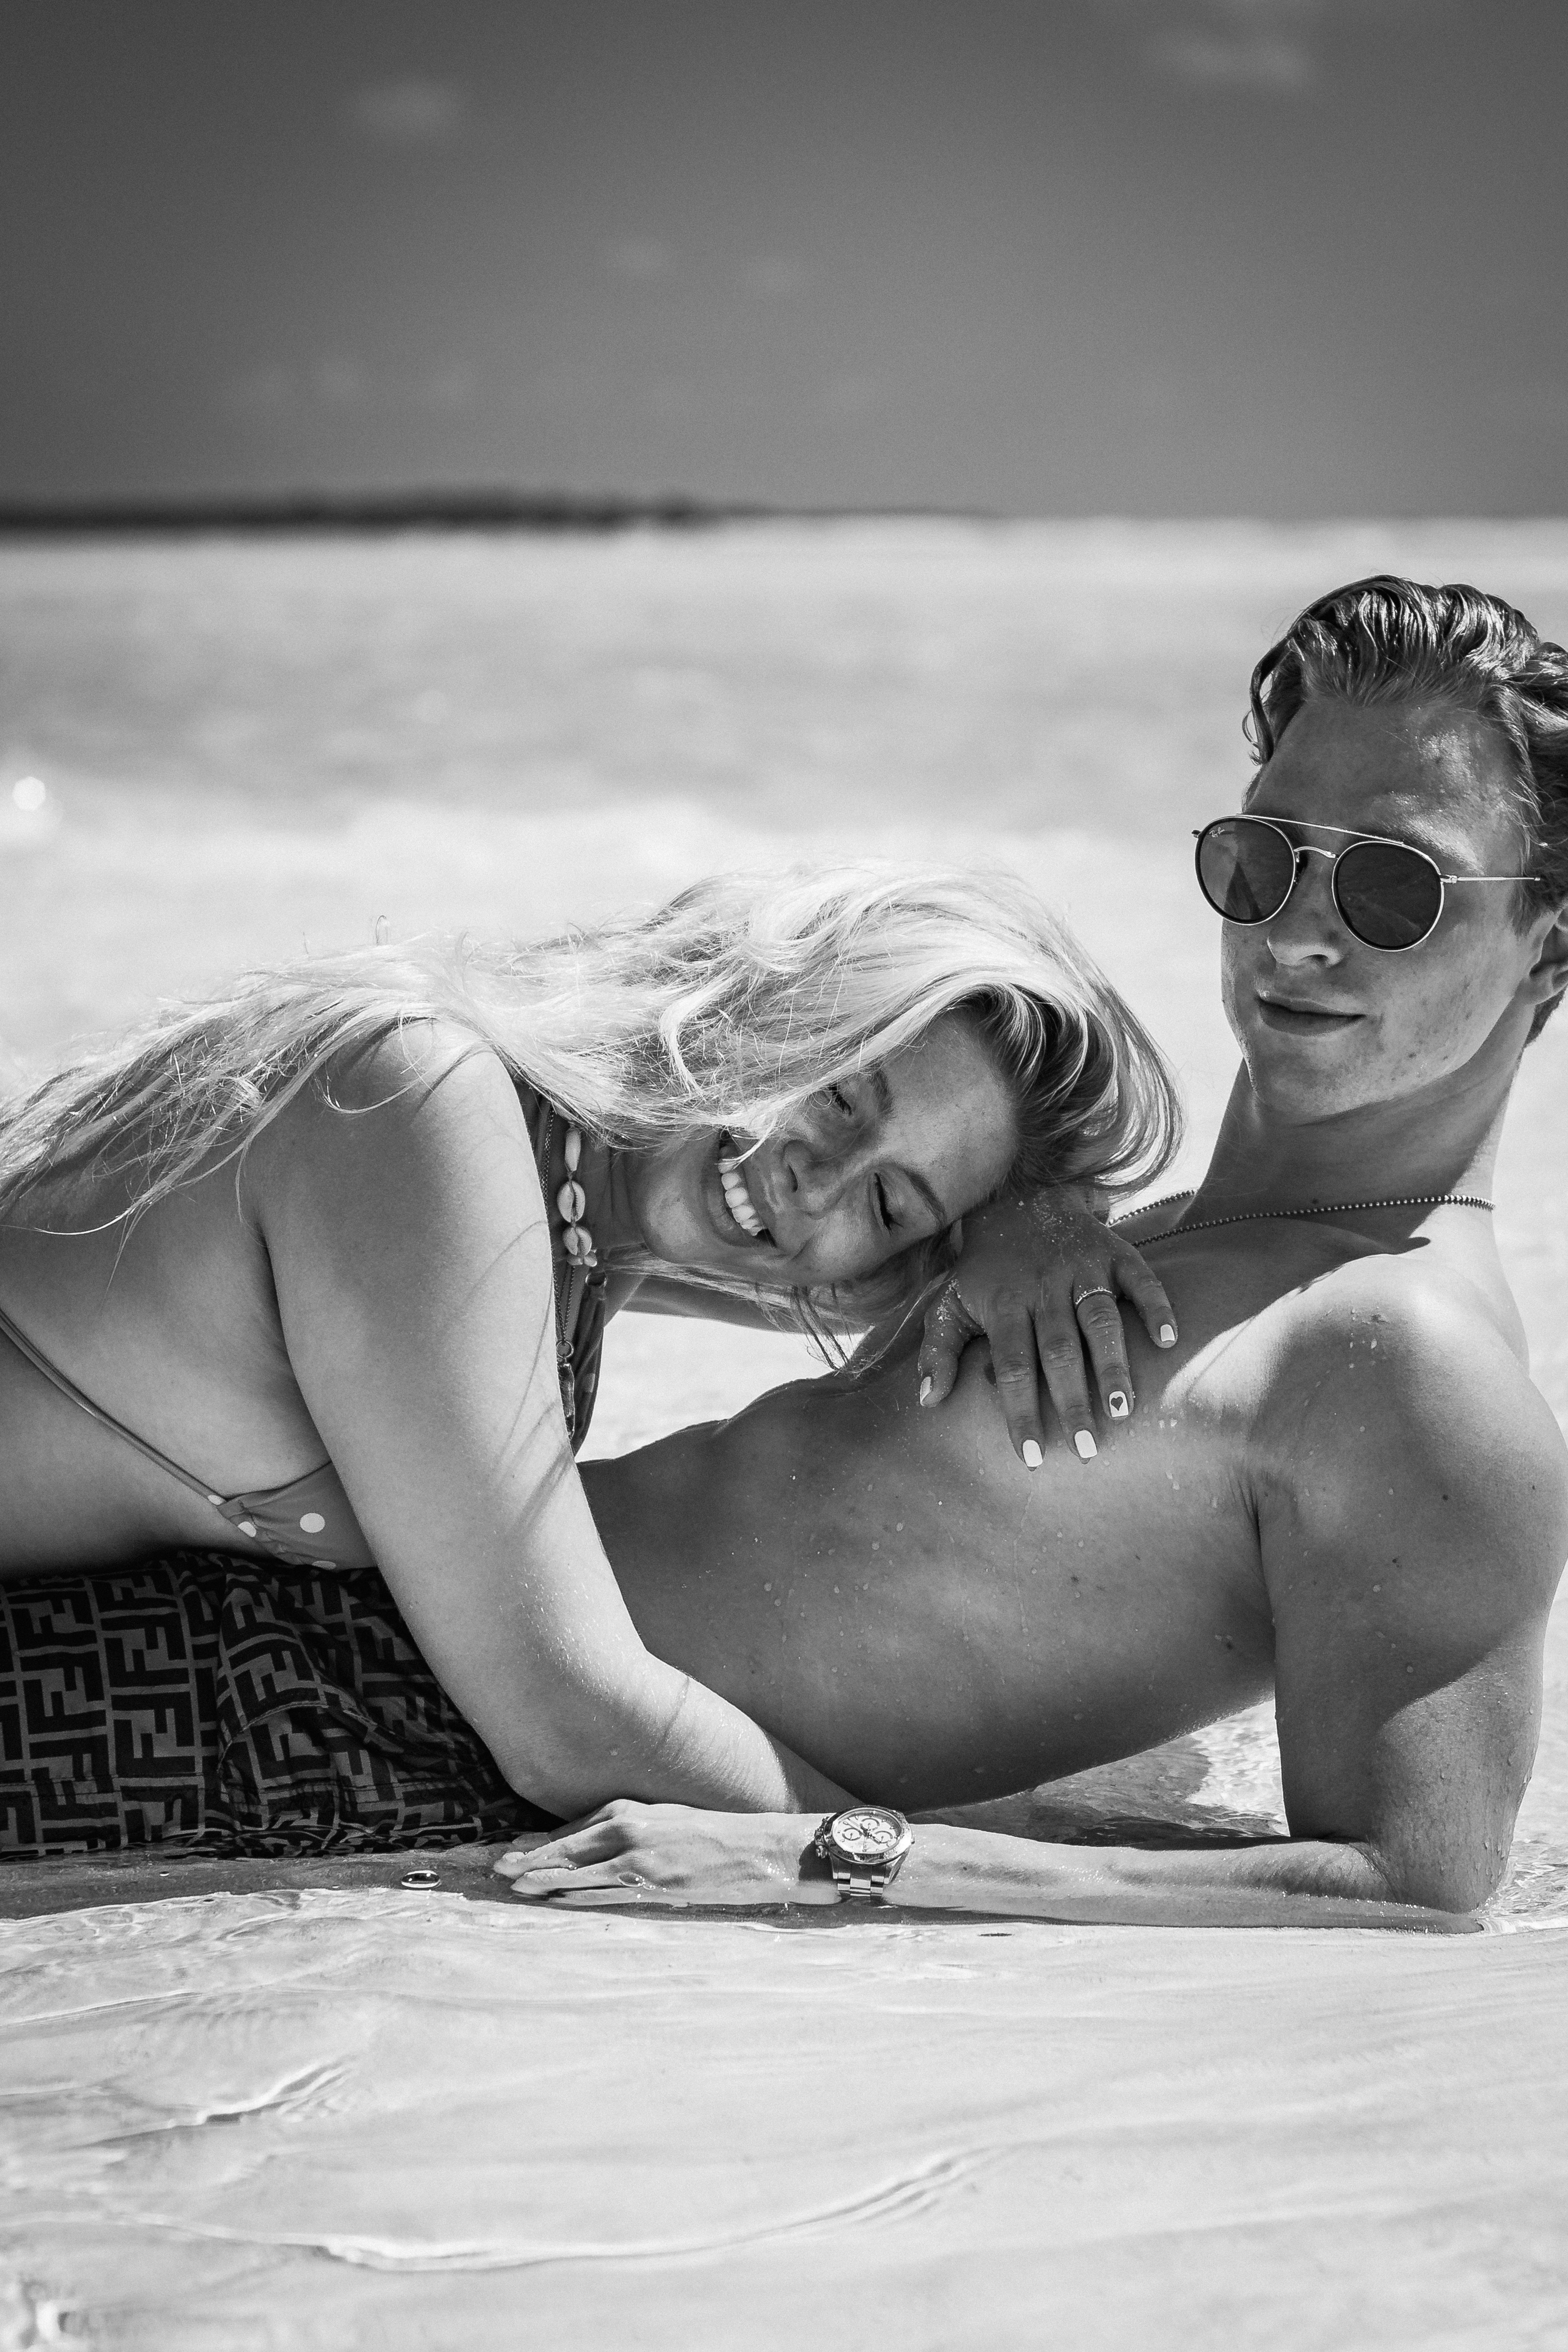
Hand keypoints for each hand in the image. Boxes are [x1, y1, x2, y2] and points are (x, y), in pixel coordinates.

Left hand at [493, 1801, 838, 1907]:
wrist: (759, 1847)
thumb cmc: (712, 1833)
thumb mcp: (662, 1820)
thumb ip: (623, 1830)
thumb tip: (581, 1846)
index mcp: (630, 1810)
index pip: (571, 1829)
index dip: (536, 1844)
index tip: (507, 1851)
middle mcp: (628, 1829)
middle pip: (565, 1846)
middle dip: (528, 1859)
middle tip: (494, 1869)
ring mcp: (639, 1857)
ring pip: (578, 1871)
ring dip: (542, 1879)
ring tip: (512, 1886)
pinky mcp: (652, 1882)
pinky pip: (604, 1891)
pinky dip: (575, 1895)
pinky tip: (553, 1900)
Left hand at [917, 1191, 1176, 1465]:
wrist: (1017, 1195)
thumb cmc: (985, 1267)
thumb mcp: (951, 1302)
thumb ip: (938, 1351)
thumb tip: (928, 1402)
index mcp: (1004, 1304)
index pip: (1012, 1366)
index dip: (1021, 1411)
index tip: (1031, 1456)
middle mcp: (1044, 1287)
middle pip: (1059, 1351)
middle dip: (1073, 1401)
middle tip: (1086, 1448)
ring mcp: (1082, 1268)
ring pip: (1101, 1320)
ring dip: (1114, 1364)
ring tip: (1125, 1410)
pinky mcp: (1113, 1252)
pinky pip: (1140, 1278)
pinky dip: (1156, 1307)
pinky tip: (1168, 1341)